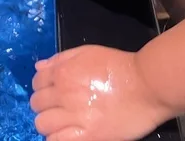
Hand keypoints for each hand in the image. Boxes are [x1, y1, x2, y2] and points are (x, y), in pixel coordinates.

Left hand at [30, 45, 174, 140]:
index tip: (52, 92)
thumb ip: (60, 58)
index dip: (42, 87)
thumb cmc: (119, 66)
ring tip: (62, 123)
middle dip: (44, 105)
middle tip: (58, 108)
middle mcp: (64, 93)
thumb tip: (39, 67)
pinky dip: (57, 138)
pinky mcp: (88, 136)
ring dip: (49, 123)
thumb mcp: (87, 52)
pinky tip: (67, 135)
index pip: (36, 82)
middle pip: (37, 104)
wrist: (148, 85)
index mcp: (63, 72)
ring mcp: (75, 116)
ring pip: (42, 124)